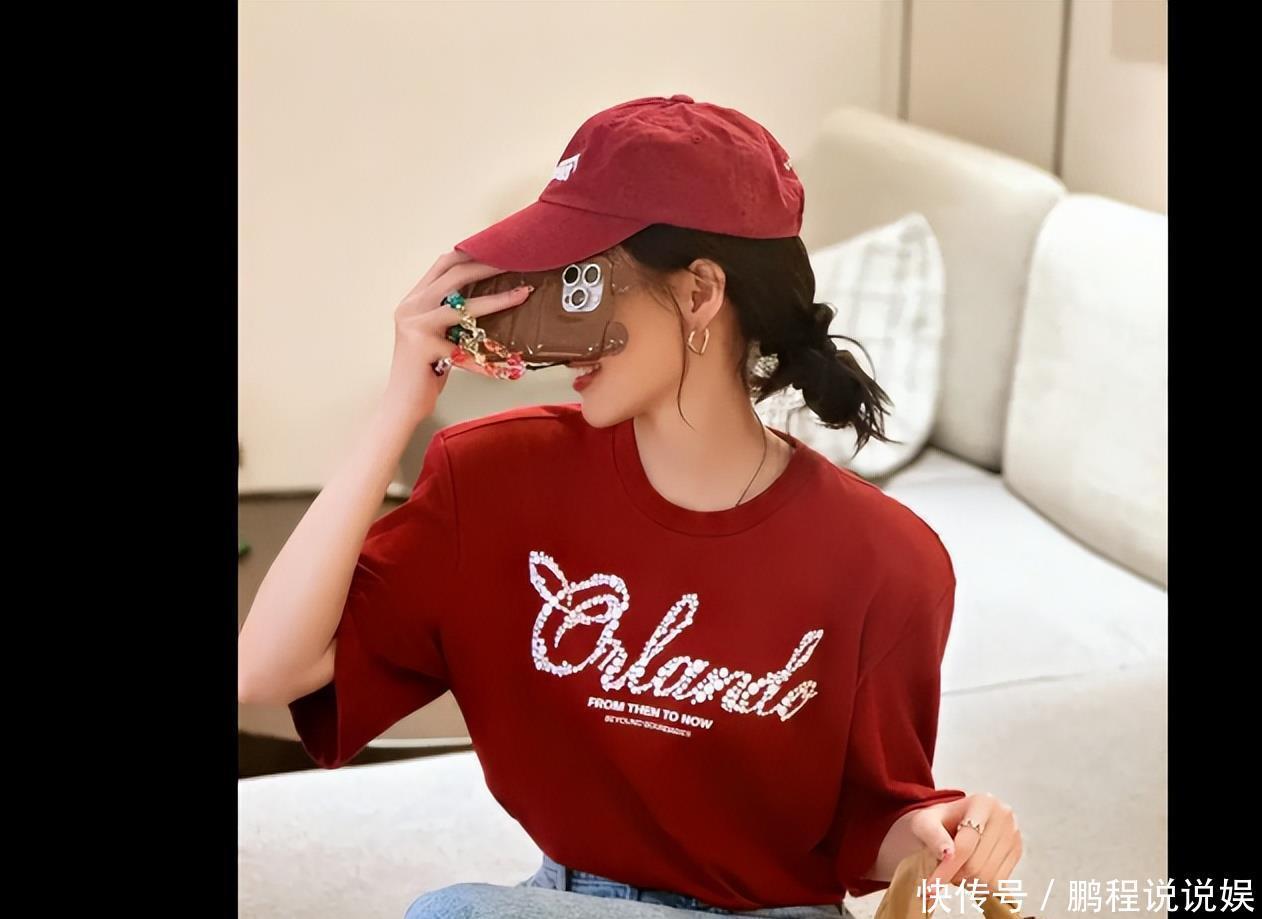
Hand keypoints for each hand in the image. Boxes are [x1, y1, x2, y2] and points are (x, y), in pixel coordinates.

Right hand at [383, 248, 532, 423]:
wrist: (401, 404)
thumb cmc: (425, 372)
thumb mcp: (437, 335)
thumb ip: (451, 315)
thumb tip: (485, 298)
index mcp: (413, 300)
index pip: (442, 265)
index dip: (470, 254)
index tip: (498, 249)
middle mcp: (411, 307)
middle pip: (453, 275)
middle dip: (488, 267)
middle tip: (516, 263)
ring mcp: (415, 326)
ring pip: (463, 306)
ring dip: (498, 299)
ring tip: (522, 294)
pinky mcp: (424, 348)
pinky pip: (466, 351)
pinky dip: (488, 361)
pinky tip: (508, 368)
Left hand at [908, 793, 1022, 896]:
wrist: (949, 821)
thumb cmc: (936, 821)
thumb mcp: (924, 822)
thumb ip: (932, 835)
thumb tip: (947, 854)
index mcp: (983, 803)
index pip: (966, 845)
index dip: (947, 869)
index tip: (930, 888)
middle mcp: (1004, 816)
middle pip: (977, 865)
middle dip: (954, 876)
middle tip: (940, 874)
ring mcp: (1014, 835)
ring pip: (988, 878)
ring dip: (966, 881)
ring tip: (955, 869)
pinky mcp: (1016, 853)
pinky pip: (998, 883)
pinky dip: (979, 885)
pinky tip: (969, 872)